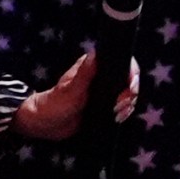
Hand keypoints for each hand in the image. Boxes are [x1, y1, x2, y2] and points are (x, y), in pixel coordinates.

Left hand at [11, 51, 137, 139]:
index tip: (129, 88)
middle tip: (119, 106)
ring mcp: (106, 91)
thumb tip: (95, 54)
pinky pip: (122, 106)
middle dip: (129, 94)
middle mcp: (103, 75)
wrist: (48, 124)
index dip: (132, 74)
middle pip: (129, 80)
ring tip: (117, 114)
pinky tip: (117, 118)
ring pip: (128, 94)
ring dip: (127, 105)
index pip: (123, 63)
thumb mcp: (72, 90)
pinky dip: (124, 113)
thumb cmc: (56, 103)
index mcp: (95, 65)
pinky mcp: (106, 105)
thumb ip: (84, 73)